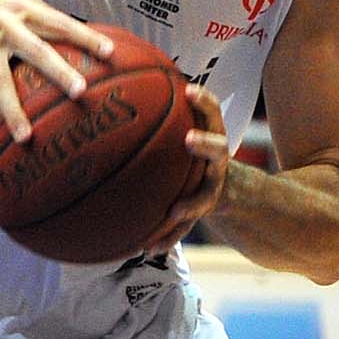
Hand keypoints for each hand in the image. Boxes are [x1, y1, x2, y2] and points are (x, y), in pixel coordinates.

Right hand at [0, 0, 114, 154]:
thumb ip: (39, 16)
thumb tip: (76, 34)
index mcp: (24, 9)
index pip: (61, 23)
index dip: (86, 37)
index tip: (110, 53)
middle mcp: (7, 27)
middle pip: (37, 52)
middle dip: (59, 72)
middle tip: (81, 91)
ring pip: (1, 84)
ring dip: (13, 112)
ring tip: (26, 138)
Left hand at [142, 84, 229, 252]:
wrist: (223, 187)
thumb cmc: (188, 151)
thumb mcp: (183, 130)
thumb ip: (159, 114)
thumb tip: (114, 93)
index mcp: (211, 134)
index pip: (212, 112)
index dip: (204, 101)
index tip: (189, 91)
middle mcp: (215, 160)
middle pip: (218, 149)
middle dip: (205, 144)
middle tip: (189, 140)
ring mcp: (212, 187)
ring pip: (206, 196)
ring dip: (191, 204)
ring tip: (176, 212)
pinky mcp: (203, 211)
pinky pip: (186, 226)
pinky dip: (169, 237)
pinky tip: (150, 248)